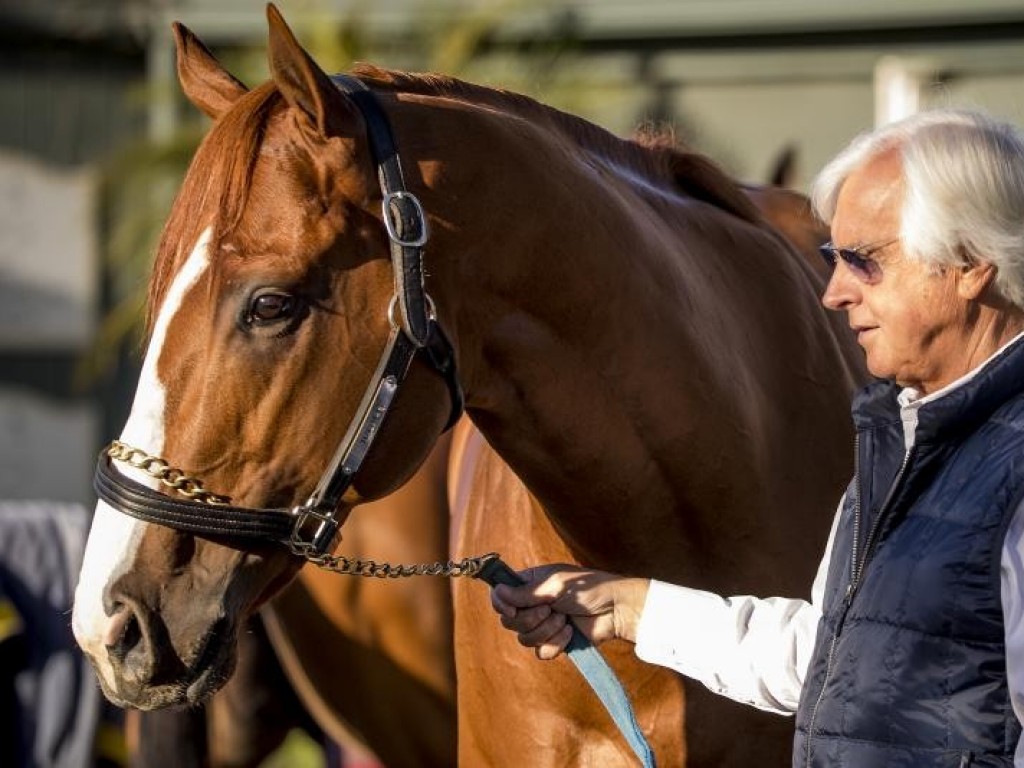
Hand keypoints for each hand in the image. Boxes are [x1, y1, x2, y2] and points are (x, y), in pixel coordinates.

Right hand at [489, 564, 649, 659]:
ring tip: (564, 619)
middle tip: (550, 608)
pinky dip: (555, 643)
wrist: (616, 610)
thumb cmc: (589, 588)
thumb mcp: (554, 585)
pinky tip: (570, 632)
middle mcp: (532, 604)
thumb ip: (525, 592)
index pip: (500, 596)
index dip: (501, 603)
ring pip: (524, 638)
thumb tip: (497, 592)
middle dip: (530, 618)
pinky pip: (540, 652)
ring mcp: (543, 625)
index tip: (512, 607)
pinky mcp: (554, 643)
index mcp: (530, 584)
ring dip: (546, 629)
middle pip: (509, 621)